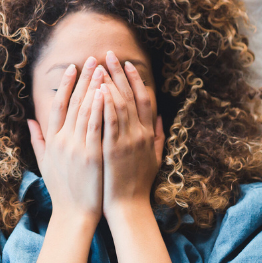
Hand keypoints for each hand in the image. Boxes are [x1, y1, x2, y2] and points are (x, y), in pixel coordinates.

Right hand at [27, 58, 104, 224]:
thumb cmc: (63, 189)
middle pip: (74, 102)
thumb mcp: (45, 163)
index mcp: (53, 140)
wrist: (74, 214)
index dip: (65, 84)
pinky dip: (99, 108)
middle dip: (84, 79)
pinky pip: (96, 126)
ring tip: (102, 68)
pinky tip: (105, 92)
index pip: (58, 105)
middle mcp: (62, 140)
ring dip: (93, 87)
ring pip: (85, 110)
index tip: (72, 67)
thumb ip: (38, 139)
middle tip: (92, 59)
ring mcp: (76, 147)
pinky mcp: (91, 155)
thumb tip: (29, 120)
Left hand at [99, 51, 163, 216]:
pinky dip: (106, 105)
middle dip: (118, 73)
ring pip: (119, 105)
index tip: (127, 63)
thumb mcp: (155, 157)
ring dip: (109, 83)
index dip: (135, 79)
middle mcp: (140, 133)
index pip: (144, 99)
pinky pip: (110, 122)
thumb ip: (159, 135)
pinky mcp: (114, 150)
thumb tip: (162, 116)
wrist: (129, 208)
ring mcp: (127, 141)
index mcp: (148, 134)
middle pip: (130, 96)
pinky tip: (99, 90)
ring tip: (99, 66)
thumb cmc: (138, 184)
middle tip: (108, 54)